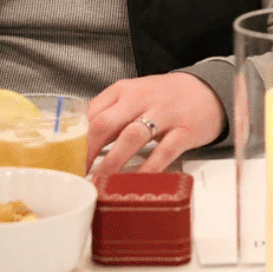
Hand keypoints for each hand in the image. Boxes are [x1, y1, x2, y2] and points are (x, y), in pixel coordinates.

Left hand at [84, 72, 224, 177]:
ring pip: (132, 137)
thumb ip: (108, 114)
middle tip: (75, 173)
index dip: (73, 138)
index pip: (90, 113)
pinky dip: (148, 168)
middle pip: (105, 123)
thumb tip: (79, 139)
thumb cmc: (165, 97)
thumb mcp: (133, 96)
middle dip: (86, 151)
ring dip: (111, 162)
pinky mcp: (184, 130)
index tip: (65, 159)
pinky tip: (136, 181)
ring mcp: (164, 114)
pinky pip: (163, 151)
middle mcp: (141, 99)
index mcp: (123, 91)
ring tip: (99, 182)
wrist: (208, 90)